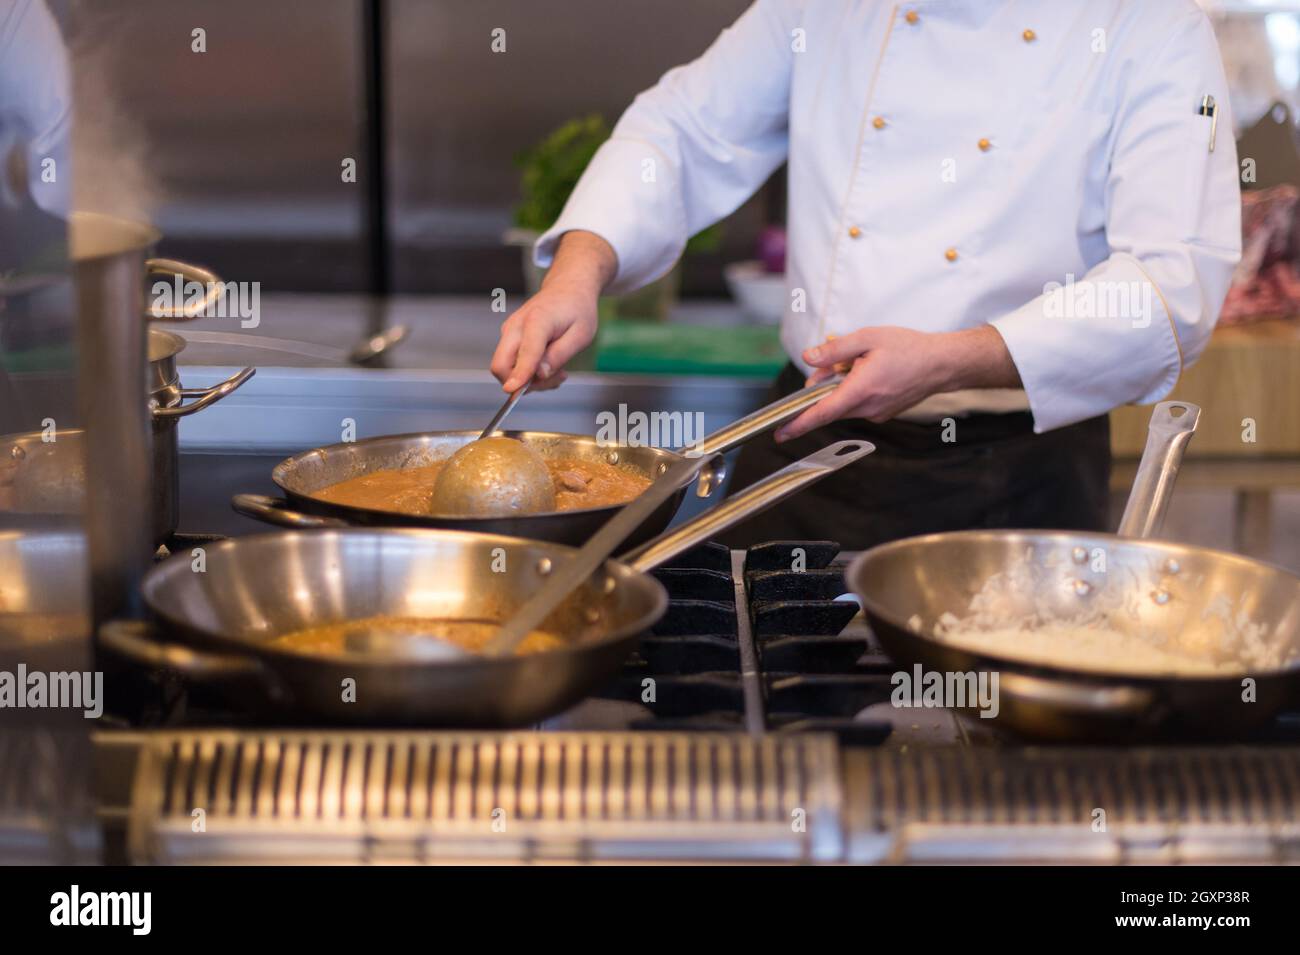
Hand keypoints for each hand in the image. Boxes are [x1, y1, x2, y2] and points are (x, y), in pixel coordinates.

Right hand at [490, 282, 595, 391]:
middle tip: (554, 379)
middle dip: (523, 383)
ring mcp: (509, 331)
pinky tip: (548, 364)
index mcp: (537, 320)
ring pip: (506, 368)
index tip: (513, 391)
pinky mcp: (509, 337)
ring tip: (558, 369)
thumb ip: (559, 355)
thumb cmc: (577, 310)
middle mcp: (516, 325)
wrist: (567, 289)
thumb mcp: (581, 335)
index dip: (519, 375)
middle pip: (501, 364)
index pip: (524, 353)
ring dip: (530, 379)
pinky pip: (511, 363)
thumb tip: (540, 375)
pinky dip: (528, 371)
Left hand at [774, 325, 1018, 441]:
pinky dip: (853, 391)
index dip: (798, 423)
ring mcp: (876, 414)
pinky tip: (867, 373)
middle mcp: (867, 408)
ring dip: (838, 388)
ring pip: (842, 405)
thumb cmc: (908, 348)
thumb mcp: (867, 338)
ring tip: (855, 364)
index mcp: (860, 389)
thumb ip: (835, 350)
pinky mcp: (882, 414)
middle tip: (829, 365)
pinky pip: (857, 405)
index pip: (821, 412)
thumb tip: (809, 358)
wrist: (942, 364)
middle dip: (821, 388)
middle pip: (829, 405)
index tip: (780, 433)